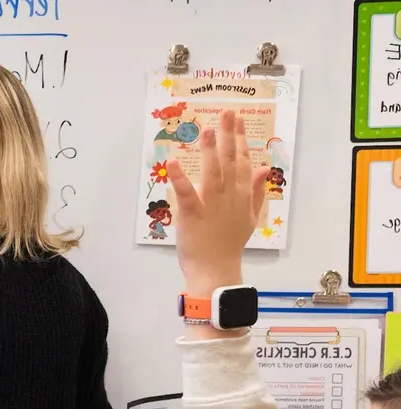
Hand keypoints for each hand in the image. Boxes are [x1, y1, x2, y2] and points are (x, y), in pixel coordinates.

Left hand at [167, 110, 269, 296]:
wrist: (216, 269)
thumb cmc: (229, 245)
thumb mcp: (250, 217)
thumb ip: (256, 192)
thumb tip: (264, 169)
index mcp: (242, 195)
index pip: (242, 161)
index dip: (240, 139)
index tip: (238, 119)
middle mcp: (230, 195)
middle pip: (230, 160)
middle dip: (229, 135)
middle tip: (227, 111)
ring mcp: (212, 204)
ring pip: (213, 172)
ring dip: (210, 150)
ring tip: (207, 130)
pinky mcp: (192, 213)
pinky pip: (186, 192)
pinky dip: (179, 177)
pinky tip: (172, 162)